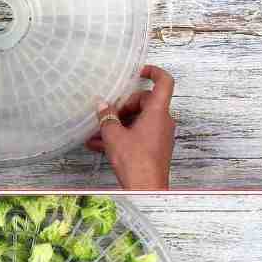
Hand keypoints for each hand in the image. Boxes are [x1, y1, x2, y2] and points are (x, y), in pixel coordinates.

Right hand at [87, 65, 176, 190]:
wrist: (146, 190)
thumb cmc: (136, 163)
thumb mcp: (114, 136)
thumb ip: (107, 118)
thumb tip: (102, 106)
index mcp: (157, 112)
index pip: (164, 82)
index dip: (153, 71)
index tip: (139, 71)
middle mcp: (163, 121)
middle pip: (145, 101)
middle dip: (124, 106)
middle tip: (107, 114)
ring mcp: (160, 135)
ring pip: (139, 120)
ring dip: (119, 123)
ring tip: (96, 132)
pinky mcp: (155, 147)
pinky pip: (138, 134)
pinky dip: (123, 135)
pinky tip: (99, 144)